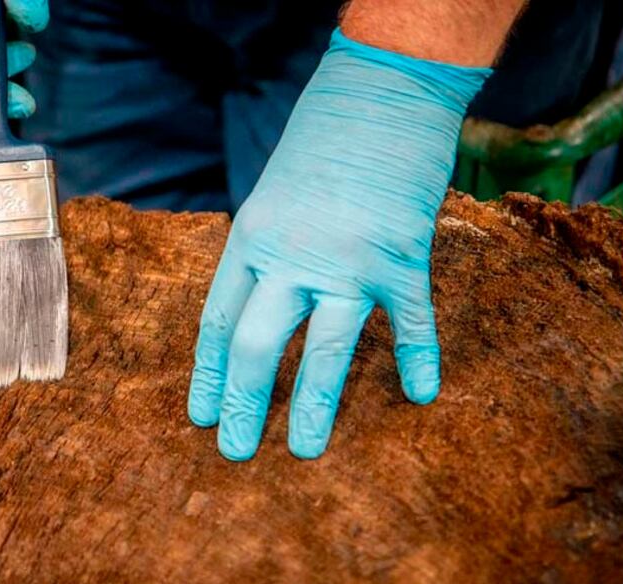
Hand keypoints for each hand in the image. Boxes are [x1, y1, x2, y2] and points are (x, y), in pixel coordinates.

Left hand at [188, 29, 489, 460]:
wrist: (381, 92)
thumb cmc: (323, 141)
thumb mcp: (273, 194)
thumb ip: (267, 250)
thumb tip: (265, 301)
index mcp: (252, 240)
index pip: (220, 321)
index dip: (210, 373)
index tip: (201, 414)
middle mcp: (293, 256)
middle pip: (260, 345)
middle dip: (245, 404)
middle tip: (235, 452)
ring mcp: (349, 260)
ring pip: (327, 350)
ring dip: (314, 406)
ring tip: (304, 452)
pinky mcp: (402, 257)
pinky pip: (411, 322)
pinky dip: (418, 358)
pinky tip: (421, 395)